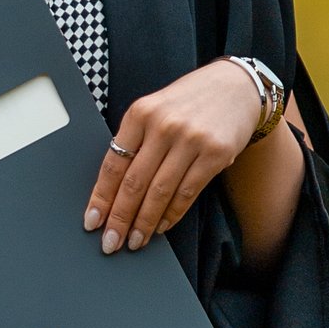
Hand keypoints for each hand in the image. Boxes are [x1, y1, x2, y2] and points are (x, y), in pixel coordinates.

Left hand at [86, 60, 267, 252]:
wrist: (236, 85)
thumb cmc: (190, 100)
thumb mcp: (154, 109)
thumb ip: (135, 141)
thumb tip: (113, 190)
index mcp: (140, 113)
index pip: (113, 164)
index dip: (101, 198)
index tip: (92, 221)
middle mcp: (164, 126)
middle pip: (134, 183)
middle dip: (119, 218)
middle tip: (110, 242)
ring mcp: (191, 140)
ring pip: (160, 192)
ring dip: (144, 223)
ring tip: (135, 241)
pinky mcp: (215, 154)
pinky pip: (187, 192)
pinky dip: (172, 214)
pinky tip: (161, 226)